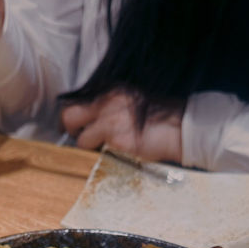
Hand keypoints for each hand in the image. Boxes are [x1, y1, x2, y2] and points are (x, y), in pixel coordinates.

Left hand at [61, 90, 183, 162]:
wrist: (180, 128)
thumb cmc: (157, 121)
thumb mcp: (129, 105)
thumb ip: (108, 109)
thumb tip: (87, 123)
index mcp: (111, 92)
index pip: (77, 101)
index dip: (74, 118)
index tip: (76, 128)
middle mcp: (107, 102)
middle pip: (68, 115)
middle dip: (68, 130)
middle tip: (77, 138)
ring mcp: (110, 120)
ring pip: (79, 138)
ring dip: (88, 147)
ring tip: (104, 148)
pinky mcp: (116, 138)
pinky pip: (97, 151)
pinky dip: (101, 155)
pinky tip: (117, 152)